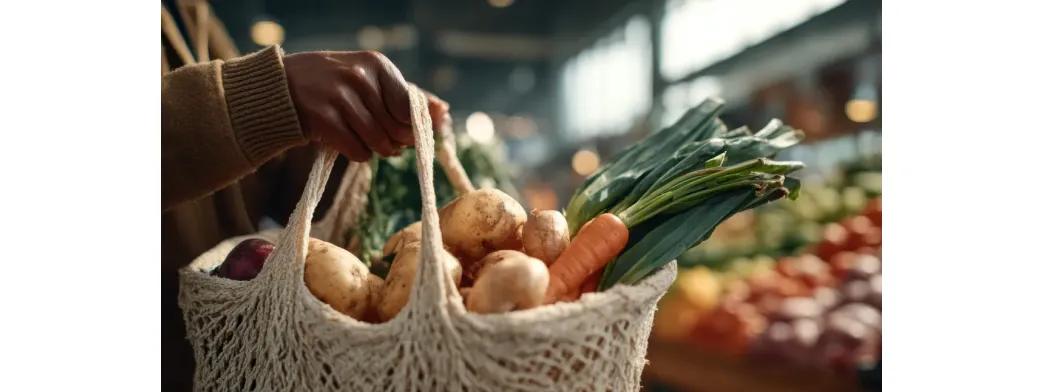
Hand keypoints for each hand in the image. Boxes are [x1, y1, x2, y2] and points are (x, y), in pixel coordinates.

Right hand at [283, 51, 449, 160]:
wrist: (280, 88)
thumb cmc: (333, 85)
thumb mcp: (369, 79)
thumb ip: (406, 96)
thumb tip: (443, 112)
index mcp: (376, 65)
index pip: (410, 107)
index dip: (411, 127)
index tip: (403, 131)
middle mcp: (360, 78)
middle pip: (396, 129)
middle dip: (394, 142)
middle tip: (383, 139)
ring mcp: (340, 98)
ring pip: (379, 143)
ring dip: (375, 149)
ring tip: (364, 139)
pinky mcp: (323, 120)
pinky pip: (357, 151)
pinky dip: (356, 153)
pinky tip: (345, 141)